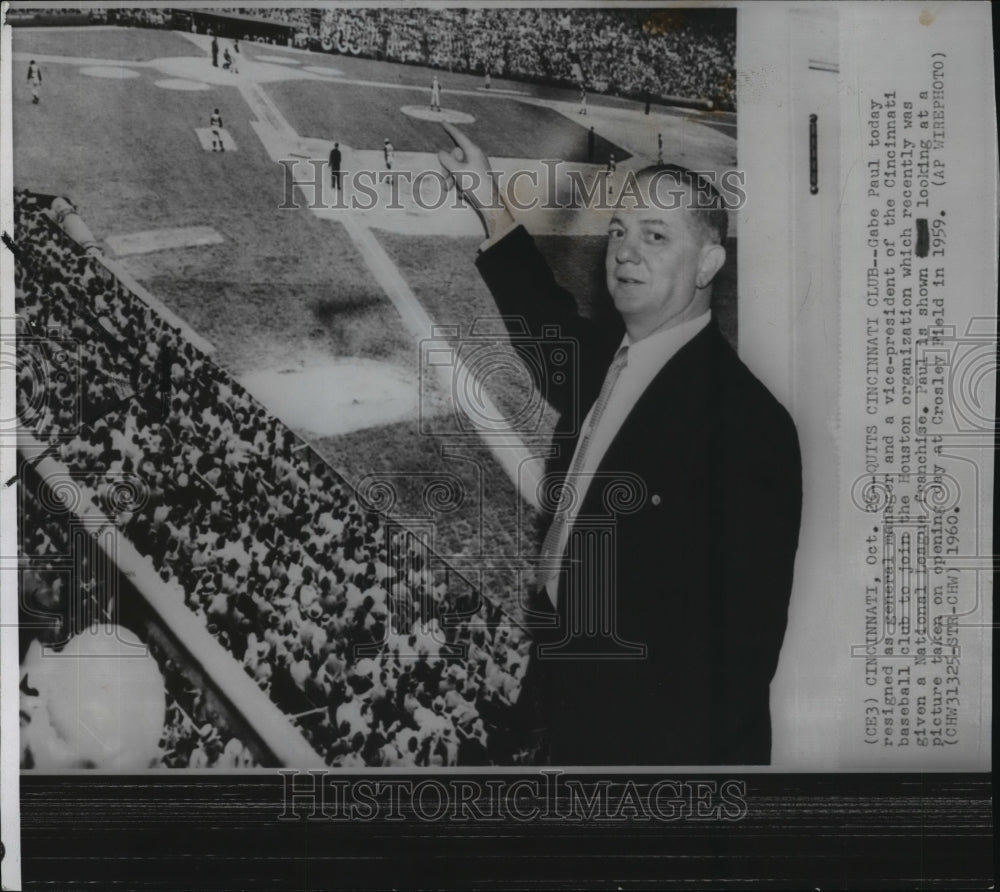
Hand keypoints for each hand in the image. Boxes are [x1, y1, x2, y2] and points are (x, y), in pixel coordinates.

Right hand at [438, 122, 513, 237]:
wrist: (490, 204)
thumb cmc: (477, 185)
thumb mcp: (458, 171)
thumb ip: (447, 160)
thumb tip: (441, 153)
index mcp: (473, 151)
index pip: (459, 137)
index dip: (450, 129)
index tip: (443, 122)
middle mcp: (475, 157)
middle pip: (455, 156)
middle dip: (447, 168)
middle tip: (444, 180)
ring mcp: (476, 167)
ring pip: (457, 168)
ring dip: (451, 179)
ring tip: (449, 189)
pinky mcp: (477, 178)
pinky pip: (463, 177)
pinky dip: (460, 185)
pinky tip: (463, 194)